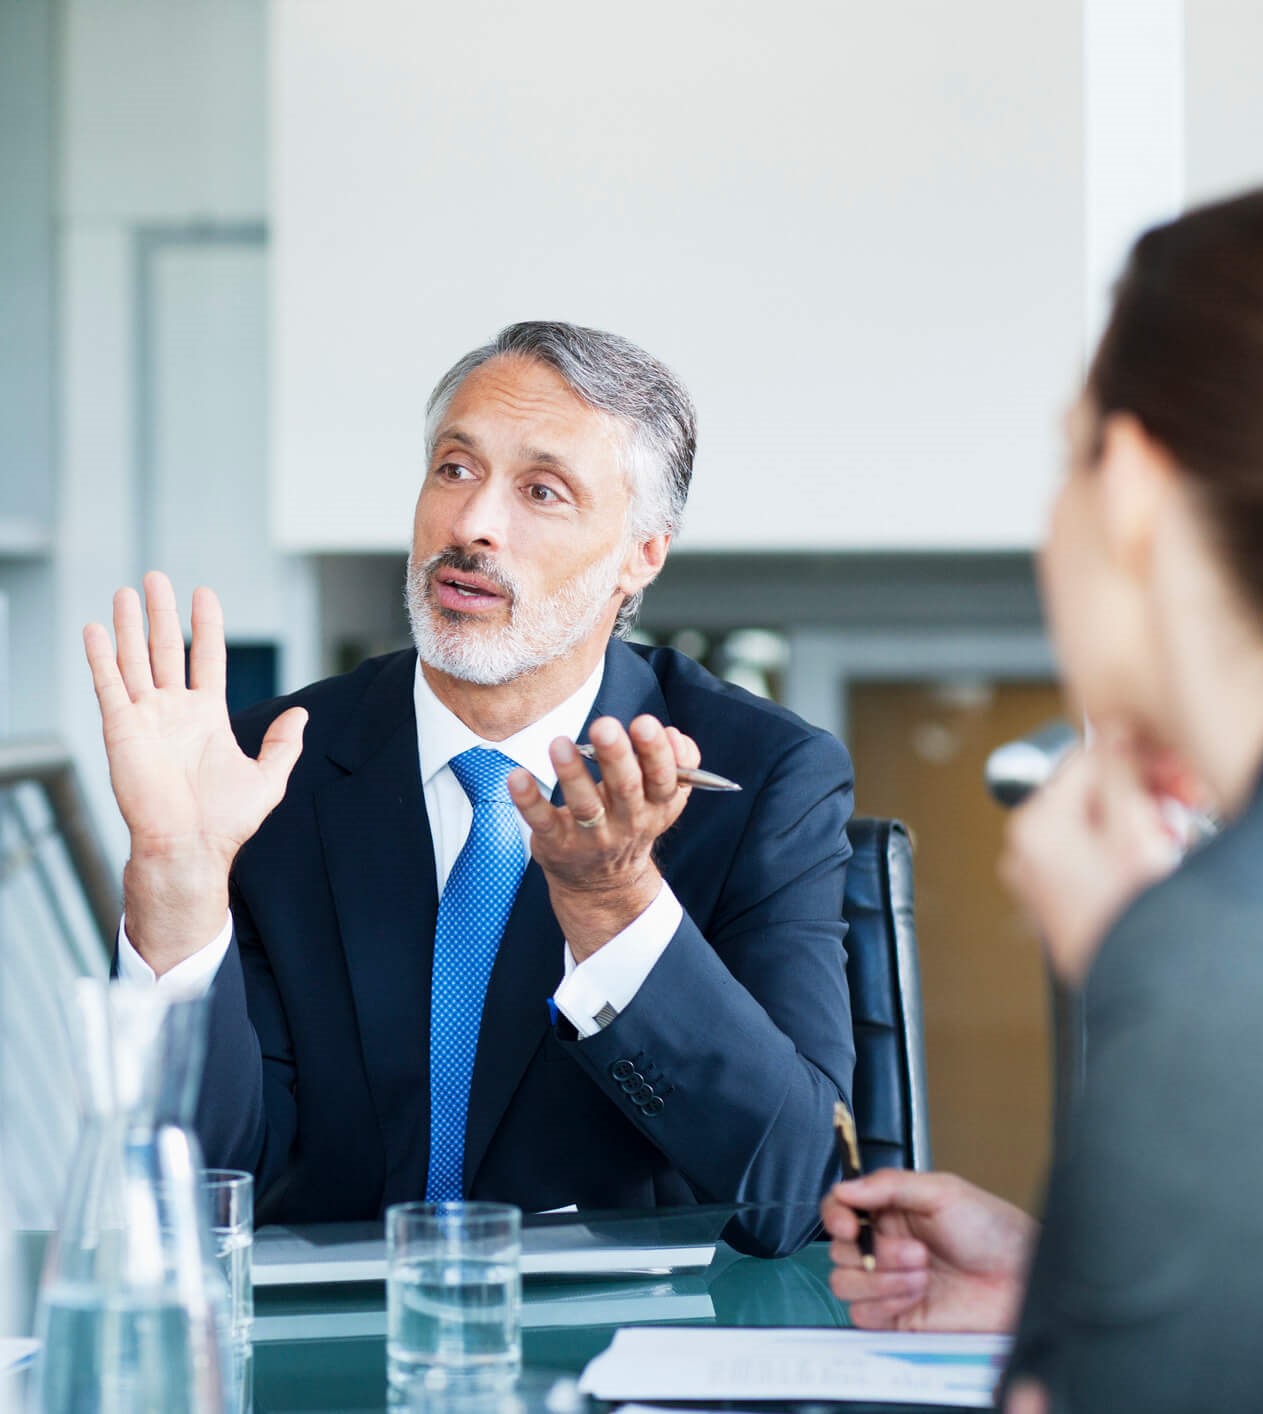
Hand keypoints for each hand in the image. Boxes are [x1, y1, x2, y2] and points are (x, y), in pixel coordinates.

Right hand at [83, 571, 306, 971]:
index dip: (206, 626)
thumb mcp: (268, 778)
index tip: (205, 593)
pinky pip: (108, 685)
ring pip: (134, 659)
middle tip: (156, 578)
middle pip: (165, 649)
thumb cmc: (226, 821)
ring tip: (127, 590)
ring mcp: (145, 717)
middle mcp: (173, 711)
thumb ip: (282, 744)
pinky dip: (101, 657)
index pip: (206, 658)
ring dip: (129, 625)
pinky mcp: (121, 729)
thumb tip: (301, 714)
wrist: (190, 846)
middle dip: (161, 614)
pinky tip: (96, 629)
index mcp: (206, 717)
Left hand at [507, 714, 699, 958]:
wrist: (605, 884)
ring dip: (573, 774)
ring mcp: (590, 836)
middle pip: (625, 788)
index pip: (663, 780)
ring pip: (584, 805)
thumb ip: (680, 764)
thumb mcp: (663, 799)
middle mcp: (626, 823)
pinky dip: (529, 800)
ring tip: (560, 744)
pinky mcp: (557, 843)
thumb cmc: (631, 822)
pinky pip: (543, 820)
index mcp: (656, 806)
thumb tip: (673, 735)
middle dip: (616, 756)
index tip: (647, 724)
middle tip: (605, 726)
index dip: (657, 753)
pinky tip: (517, 777)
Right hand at [821, 1169, 1036, 1332]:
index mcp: (889, 1212)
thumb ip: (889, 1185)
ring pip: (845, 1283)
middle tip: (916, 1252)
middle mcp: (884, 1247)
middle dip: (876, 1252)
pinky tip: (916, 1296)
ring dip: (882, 1280)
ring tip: (923, 1275)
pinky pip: (862, 1316)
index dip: (835, 1216)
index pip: (840, 1209)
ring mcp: (888, 1285)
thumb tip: (846, 1187)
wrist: (1021, 1280)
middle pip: (839, 1250)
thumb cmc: (992, 1230)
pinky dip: (885, 1305)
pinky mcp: (896, 1320)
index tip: (849, 1225)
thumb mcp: (943, 1191)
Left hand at [998, 730, 1179, 984]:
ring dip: (1138, 824)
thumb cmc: (1130, 920)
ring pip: (1095, 825)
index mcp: (1035, 825)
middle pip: (1089, 793)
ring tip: (1169, 845)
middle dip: (1141, 796)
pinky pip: (1089, 857)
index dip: (1137, 760)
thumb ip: (1119, 774)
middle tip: (1180, 810)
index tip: (1171, 773)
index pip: (1086, 760)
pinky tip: (1152, 865)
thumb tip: (1112, 734)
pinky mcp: (1055, 900)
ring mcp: (1036, 878)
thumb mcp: (1134, 830)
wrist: (1137, 986)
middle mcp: (1025, 849)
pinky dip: (1122, 852)